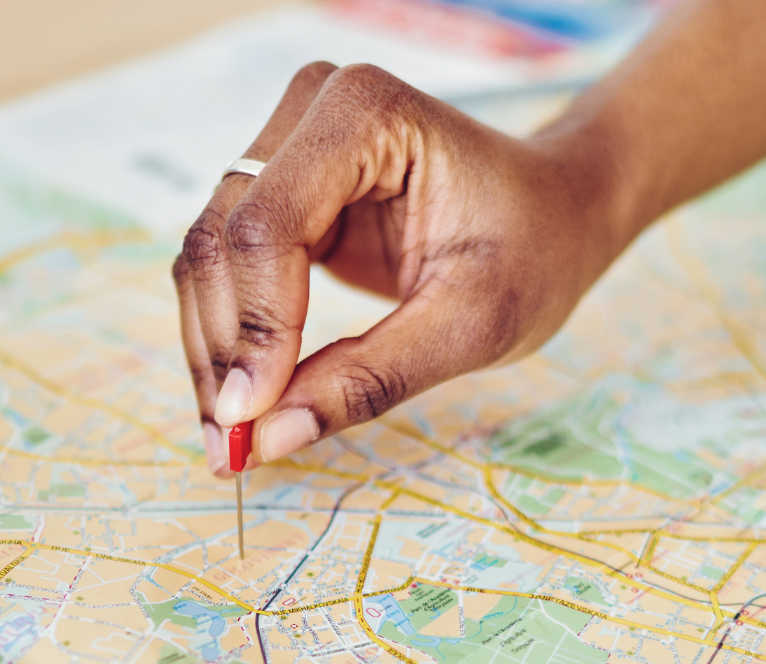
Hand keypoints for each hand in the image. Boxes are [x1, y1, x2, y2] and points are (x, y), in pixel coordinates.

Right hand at [173, 61, 627, 474]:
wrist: (556, 212)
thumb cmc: (533, 249)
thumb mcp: (472, 325)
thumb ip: (371, 377)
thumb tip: (270, 436)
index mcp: (365, 114)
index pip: (269, 224)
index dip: (255, 326)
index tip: (253, 417)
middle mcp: (310, 112)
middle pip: (222, 239)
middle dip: (223, 351)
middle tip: (230, 448)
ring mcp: (287, 147)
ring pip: (209, 258)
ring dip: (214, 354)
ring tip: (230, 441)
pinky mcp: (280, 192)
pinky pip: (228, 269)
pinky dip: (230, 340)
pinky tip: (243, 405)